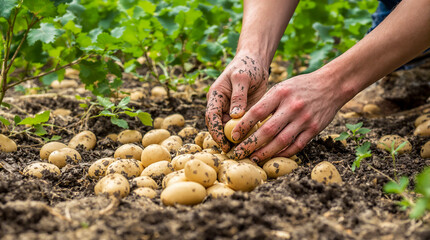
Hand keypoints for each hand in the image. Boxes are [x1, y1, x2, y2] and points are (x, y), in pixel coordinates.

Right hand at [205, 53, 268, 152]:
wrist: (256, 62)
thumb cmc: (247, 66)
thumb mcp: (242, 78)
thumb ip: (238, 96)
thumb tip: (235, 115)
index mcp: (216, 96)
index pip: (211, 116)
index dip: (215, 131)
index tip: (223, 142)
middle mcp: (221, 105)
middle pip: (219, 127)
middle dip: (225, 140)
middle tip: (235, 153)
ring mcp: (231, 110)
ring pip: (231, 129)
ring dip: (236, 140)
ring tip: (245, 151)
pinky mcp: (243, 113)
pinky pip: (243, 127)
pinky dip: (247, 135)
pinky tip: (255, 142)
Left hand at [232, 70, 348, 161]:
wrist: (331, 85)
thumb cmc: (300, 86)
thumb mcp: (281, 87)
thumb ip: (267, 102)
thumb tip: (246, 121)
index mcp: (280, 94)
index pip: (257, 112)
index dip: (243, 126)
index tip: (232, 136)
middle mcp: (292, 107)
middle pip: (267, 130)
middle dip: (250, 144)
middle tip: (238, 153)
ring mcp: (304, 119)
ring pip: (281, 141)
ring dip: (265, 153)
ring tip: (253, 158)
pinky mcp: (314, 129)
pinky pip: (296, 145)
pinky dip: (284, 153)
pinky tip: (273, 157)